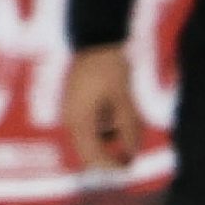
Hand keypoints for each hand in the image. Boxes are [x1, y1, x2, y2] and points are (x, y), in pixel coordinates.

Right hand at [62, 46, 144, 170]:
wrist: (95, 37)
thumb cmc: (109, 65)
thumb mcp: (123, 97)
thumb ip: (128, 126)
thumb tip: (133, 152)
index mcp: (79, 123)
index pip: (93, 157)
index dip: (112, 166)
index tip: (130, 167)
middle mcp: (71, 122)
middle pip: (90, 152)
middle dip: (110, 156)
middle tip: (131, 156)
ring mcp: (72, 113)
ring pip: (91, 139)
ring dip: (109, 140)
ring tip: (129, 128)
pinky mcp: (76, 105)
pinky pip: (90, 126)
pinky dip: (105, 127)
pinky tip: (118, 115)